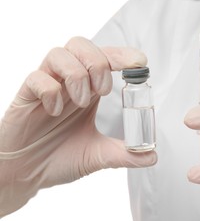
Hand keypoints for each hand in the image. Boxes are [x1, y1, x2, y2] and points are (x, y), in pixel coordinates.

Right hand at [0, 37, 156, 216]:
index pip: (105, 58)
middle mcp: (68, 82)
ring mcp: (46, 87)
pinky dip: (50, 90)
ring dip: (76, 75)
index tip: (140, 62)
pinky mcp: (26, 96)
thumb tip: (152, 156)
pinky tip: (54, 111)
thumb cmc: (59, 157)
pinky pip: (36, 77)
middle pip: (81, 45)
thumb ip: (124, 154)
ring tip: (81, 102)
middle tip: (104, 90)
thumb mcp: (97, 155)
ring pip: (58, 53)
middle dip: (98, 62)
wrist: (26, 174)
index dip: (122, 55)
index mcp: (88, 90)